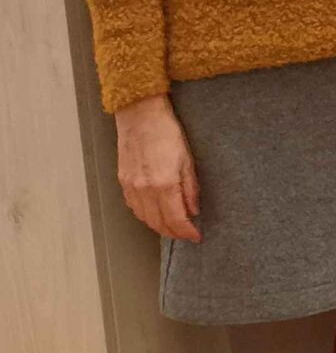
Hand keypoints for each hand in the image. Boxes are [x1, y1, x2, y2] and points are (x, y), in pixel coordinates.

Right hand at [114, 95, 200, 242]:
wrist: (140, 116)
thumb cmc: (167, 133)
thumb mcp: (188, 159)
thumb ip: (190, 188)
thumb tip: (193, 211)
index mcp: (163, 184)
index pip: (175, 219)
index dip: (186, 232)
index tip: (196, 236)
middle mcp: (144, 190)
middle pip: (158, 223)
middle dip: (173, 233)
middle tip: (187, 234)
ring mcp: (131, 186)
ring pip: (144, 218)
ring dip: (159, 226)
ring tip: (173, 227)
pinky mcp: (123, 181)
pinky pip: (134, 207)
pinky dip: (145, 215)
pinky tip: (155, 213)